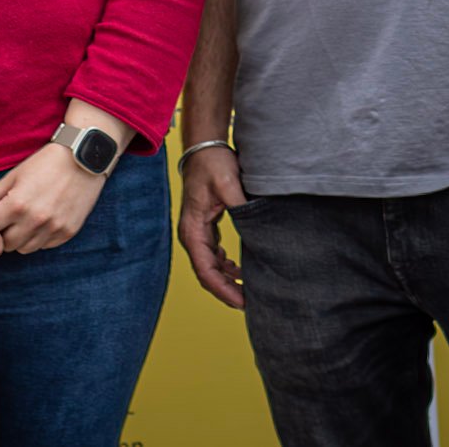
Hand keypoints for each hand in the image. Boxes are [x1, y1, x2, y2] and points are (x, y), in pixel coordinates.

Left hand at [0, 144, 105, 252]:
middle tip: (8, 221)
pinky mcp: (67, 232)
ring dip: (21, 238)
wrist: (84, 158)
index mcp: (18, 204)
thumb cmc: (47, 162)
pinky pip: (45, 246)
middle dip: (3, 234)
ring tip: (26, 220)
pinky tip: (43, 220)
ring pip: (25, 249)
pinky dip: (40, 237)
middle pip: (6, 245)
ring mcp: (53, 228)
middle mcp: (35, 220)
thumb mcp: (17, 173)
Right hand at [177, 146, 246, 308]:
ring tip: (249, 289)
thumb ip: (241, 209)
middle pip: (207, 274)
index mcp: (193, 230)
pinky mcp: (205, 225)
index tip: (243, 302)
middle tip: (252, 302)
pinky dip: (226, 265)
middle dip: (228, 290)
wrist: (204, 146)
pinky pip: (213, 254)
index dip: (224, 290)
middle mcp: (192, 234)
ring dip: (228, 279)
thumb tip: (257, 231)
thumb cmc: (212, 163)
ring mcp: (197, 231)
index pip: (206, 271)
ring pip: (211, 266)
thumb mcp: (228, 184)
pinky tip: (240, 269)